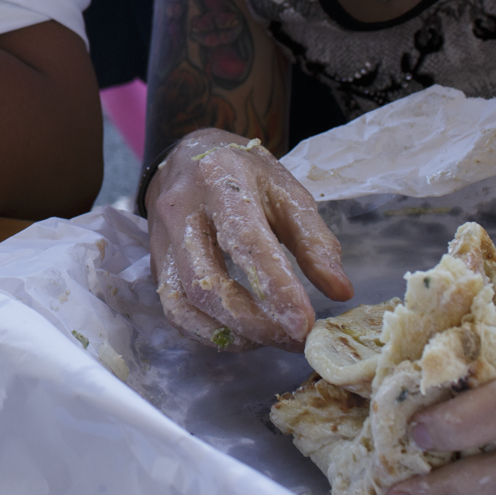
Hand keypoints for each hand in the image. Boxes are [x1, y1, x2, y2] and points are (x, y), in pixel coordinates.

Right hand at [147, 128, 350, 350]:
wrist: (188, 154)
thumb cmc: (246, 174)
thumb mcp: (288, 192)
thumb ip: (314, 241)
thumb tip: (340, 291)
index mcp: (219, 181)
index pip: (245, 241)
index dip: (274, 287)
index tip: (305, 324)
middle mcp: (180, 210)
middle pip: (206, 281)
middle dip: (253, 322)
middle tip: (294, 339)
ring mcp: (161, 239)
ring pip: (184, 303)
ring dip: (230, 333)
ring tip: (271, 340)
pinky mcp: (155, 263)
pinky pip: (175, 309)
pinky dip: (208, 332)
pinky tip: (242, 334)